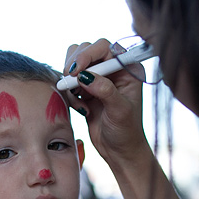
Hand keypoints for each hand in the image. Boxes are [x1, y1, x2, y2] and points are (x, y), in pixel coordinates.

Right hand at [61, 39, 150, 163]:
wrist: (118, 150)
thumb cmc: (126, 131)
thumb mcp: (119, 110)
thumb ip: (105, 90)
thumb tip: (85, 75)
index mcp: (128, 68)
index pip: (105, 47)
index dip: (88, 54)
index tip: (76, 70)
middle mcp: (113, 69)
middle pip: (87, 50)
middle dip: (75, 64)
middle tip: (70, 82)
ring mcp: (98, 78)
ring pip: (75, 63)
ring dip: (71, 79)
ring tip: (79, 99)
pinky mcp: (86, 89)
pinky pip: (70, 81)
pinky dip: (70, 93)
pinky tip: (82, 109)